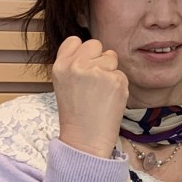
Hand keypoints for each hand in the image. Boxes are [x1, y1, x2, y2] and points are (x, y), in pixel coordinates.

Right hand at [52, 35, 128, 158]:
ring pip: (111, 57)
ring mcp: (97, 71)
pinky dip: (119, 86)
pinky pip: (121, 74)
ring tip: (101, 92)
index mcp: (60, 66)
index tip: (84, 66)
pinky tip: (109, 100)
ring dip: (110, 71)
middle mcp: (77, 65)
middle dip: (98, 58)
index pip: (74, 41)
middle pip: (95, 44)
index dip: (82, 52)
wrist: (85, 139)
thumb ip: (74, 64)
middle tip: (94, 81)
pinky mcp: (115, 80)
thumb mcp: (64, 84)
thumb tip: (91, 50)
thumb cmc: (76, 113)